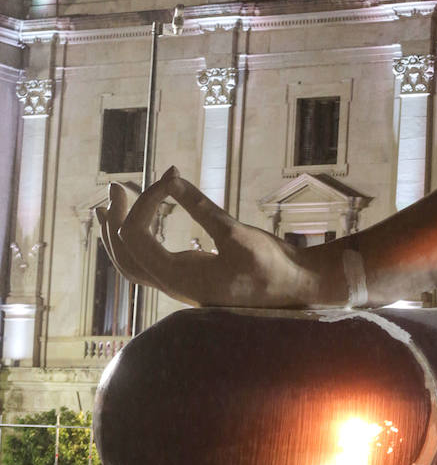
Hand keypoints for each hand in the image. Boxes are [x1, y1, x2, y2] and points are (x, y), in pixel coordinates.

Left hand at [96, 167, 347, 308]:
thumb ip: (200, 207)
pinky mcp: (192, 276)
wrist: (296, 288)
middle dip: (115, 219)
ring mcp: (180, 283)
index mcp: (178, 277)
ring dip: (119, 232)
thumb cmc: (271, 265)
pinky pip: (151, 261)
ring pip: (134, 262)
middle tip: (115, 186)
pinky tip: (146, 219)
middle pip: (124, 255)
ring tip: (110, 205)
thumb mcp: (237, 234)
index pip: (137, 236)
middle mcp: (172, 284)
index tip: (173, 176)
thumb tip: (170, 179)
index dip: (147, 200)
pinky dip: (139, 240)